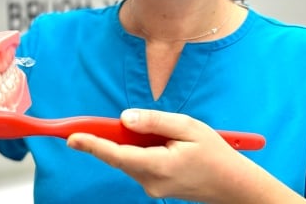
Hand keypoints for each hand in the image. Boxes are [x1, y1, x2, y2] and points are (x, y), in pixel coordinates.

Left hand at [67, 109, 305, 203]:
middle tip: (132, 123)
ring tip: (170, 136)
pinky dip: (143, 151)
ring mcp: (152, 187)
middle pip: (120, 155)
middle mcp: (150, 181)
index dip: (91, 144)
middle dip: (117, 136)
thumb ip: (154, 121)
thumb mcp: (188, 127)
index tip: (71, 137)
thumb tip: (125, 117)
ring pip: (129, 159)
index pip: (116, 154)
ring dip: (135, 142)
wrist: (234, 186)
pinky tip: (168, 145)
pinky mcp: (155, 187)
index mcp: (158, 166)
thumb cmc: (216, 155)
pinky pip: (140, 164)